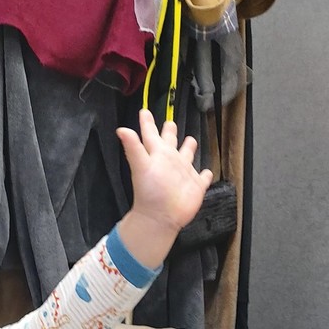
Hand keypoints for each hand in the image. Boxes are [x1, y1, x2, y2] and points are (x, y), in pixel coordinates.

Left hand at [117, 109, 213, 235]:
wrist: (161, 217)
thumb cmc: (150, 192)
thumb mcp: (141, 166)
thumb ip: (133, 147)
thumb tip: (121, 129)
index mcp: (158, 154)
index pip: (151, 135)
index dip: (147, 123)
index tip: (144, 112)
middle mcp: (170, 161)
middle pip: (170, 142)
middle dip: (170, 132)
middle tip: (170, 122)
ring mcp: (184, 173)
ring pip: (187, 156)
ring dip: (189, 148)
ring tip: (190, 140)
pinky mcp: (196, 186)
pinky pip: (203, 178)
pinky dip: (206, 175)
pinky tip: (207, 172)